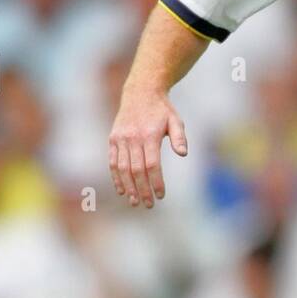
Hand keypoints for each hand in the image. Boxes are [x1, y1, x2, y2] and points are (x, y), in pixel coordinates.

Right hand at [108, 89, 187, 207]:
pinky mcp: (113, 139)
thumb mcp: (175, 120)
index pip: (152, 165)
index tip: (161, 195)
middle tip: (148, 205)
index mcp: (150, 135)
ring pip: (122, 168)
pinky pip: (113, 161)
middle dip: (142, 190)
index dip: (156, 182)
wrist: (140, 92)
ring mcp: (121, 139)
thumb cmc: (162, 110)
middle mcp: (133, 138)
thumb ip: (179, 137)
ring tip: (134, 202)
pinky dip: (116, 177)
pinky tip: (122, 190)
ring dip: (128, 187)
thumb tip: (183, 154)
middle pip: (136, 170)